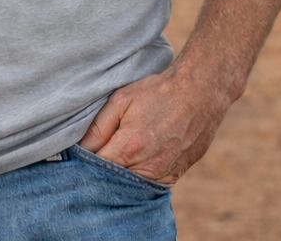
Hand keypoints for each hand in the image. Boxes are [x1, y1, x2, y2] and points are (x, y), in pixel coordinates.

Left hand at [78, 64, 232, 184]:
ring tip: (118, 155)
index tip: (82, 152)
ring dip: (121, 176)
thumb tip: (82, 148)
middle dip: (102, 171)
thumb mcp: (121, 100)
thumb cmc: (158, 92)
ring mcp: (165, 174)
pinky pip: (151, 185)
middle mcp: (148, 167)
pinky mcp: (177, 175)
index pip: (96, 167)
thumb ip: (99, 127)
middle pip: (114, 181)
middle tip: (98, 154)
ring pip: (133, 187)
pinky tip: (136, 162)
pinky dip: (140, 178)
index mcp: (129, 148)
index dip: (86, 161)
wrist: (199, 93)